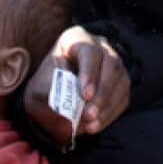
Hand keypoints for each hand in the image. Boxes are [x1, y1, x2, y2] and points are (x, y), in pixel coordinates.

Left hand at [25, 26, 130, 142]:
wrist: (48, 96)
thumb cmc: (43, 87)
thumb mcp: (40, 87)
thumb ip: (53, 94)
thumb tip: (68, 110)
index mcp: (75, 39)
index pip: (89, 51)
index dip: (89, 73)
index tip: (85, 95)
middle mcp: (99, 46)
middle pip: (111, 64)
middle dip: (102, 93)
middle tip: (89, 115)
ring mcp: (113, 63)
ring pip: (121, 81)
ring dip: (107, 106)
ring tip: (91, 124)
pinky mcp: (120, 82)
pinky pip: (123, 96)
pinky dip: (111, 113)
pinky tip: (96, 124)